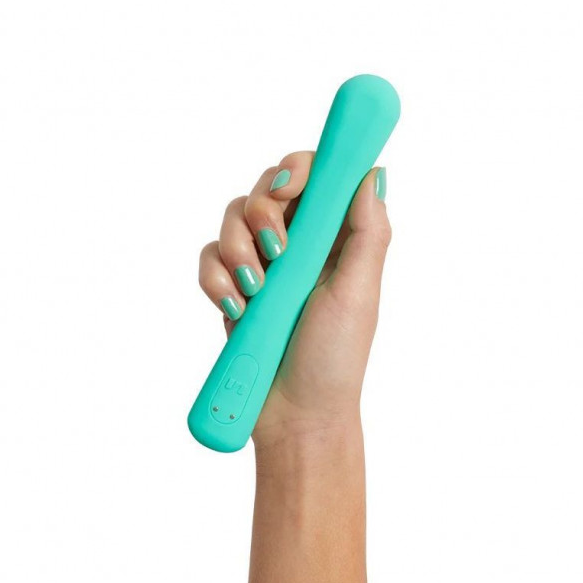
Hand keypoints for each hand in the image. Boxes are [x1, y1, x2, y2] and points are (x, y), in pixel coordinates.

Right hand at [198, 151, 390, 460]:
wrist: (294, 414)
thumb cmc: (333, 358)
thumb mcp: (358, 293)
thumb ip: (368, 232)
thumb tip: (372, 174)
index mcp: (336, 240)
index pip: (317, 178)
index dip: (300, 169)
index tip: (291, 187)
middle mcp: (299, 245)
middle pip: (268, 188)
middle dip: (262, 211)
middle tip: (275, 249)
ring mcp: (263, 265)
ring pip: (232, 217)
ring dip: (237, 249)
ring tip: (255, 291)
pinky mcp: (233, 287)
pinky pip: (210, 257)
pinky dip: (216, 279)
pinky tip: (236, 309)